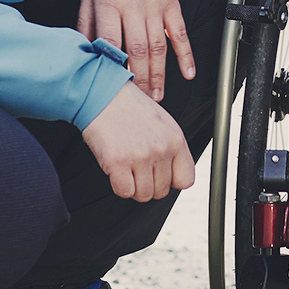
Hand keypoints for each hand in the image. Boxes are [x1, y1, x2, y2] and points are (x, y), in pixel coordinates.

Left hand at [77, 0, 193, 101]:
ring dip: (159, 74)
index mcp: (110, 4)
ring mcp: (155, 6)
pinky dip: (186, 54)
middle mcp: (134, 6)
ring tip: (157, 96)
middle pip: (138, 49)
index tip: (115, 87)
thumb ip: (86, 23)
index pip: (111, 40)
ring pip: (159, 46)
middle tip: (140, 101)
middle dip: (140, 79)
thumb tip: (84, 53)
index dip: (114, 66)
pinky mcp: (172, 3)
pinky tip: (188, 73)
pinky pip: (180, 32)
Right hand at [82, 82, 194, 201]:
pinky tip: (116, 169)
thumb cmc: (129, 107)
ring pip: (144, 195)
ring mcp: (140, 156)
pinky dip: (118, 185)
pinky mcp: (118, 162)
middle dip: (148, 184)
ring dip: (133, 186)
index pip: (186, 180)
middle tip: (136, 168)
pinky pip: (124, 192)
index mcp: (176, 139)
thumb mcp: (162, 122)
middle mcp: (161, 149)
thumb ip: (171, 147)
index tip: (159, 175)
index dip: (171, 182)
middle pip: (162, 191)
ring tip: (126, 168)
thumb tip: (173, 175)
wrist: (102, 93)